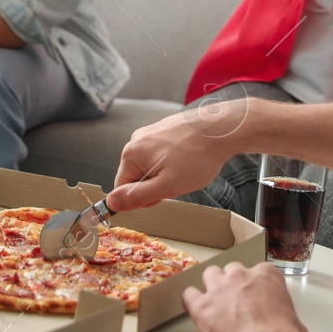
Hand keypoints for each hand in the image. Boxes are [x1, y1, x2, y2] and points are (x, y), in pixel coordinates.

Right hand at [106, 108, 238, 213]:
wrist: (221, 129)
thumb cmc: (196, 158)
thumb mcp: (166, 186)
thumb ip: (136, 196)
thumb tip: (111, 202)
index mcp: (131, 154)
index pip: (122, 188)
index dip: (143, 198)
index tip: (164, 193)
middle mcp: (136, 140)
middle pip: (136, 176)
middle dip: (155, 184)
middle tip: (177, 181)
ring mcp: (150, 132)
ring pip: (150, 166)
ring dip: (165, 174)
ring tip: (186, 169)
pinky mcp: (164, 129)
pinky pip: (160, 154)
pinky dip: (172, 161)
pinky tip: (188, 158)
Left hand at [184, 263, 332, 331]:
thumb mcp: (294, 319)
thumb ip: (284, 314)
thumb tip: (291, 327)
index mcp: (266, 275)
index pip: (257, 272)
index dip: (254, 286)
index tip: (254, 297)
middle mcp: (240, 275)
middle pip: (231, 270)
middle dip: (232, 283)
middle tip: (235, 302)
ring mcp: (219, 288)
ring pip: (210, 274)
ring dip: (212, 286)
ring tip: (215, 303)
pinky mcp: (202, 305)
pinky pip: (189, 295)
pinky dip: (192, 301)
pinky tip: (197, 310)